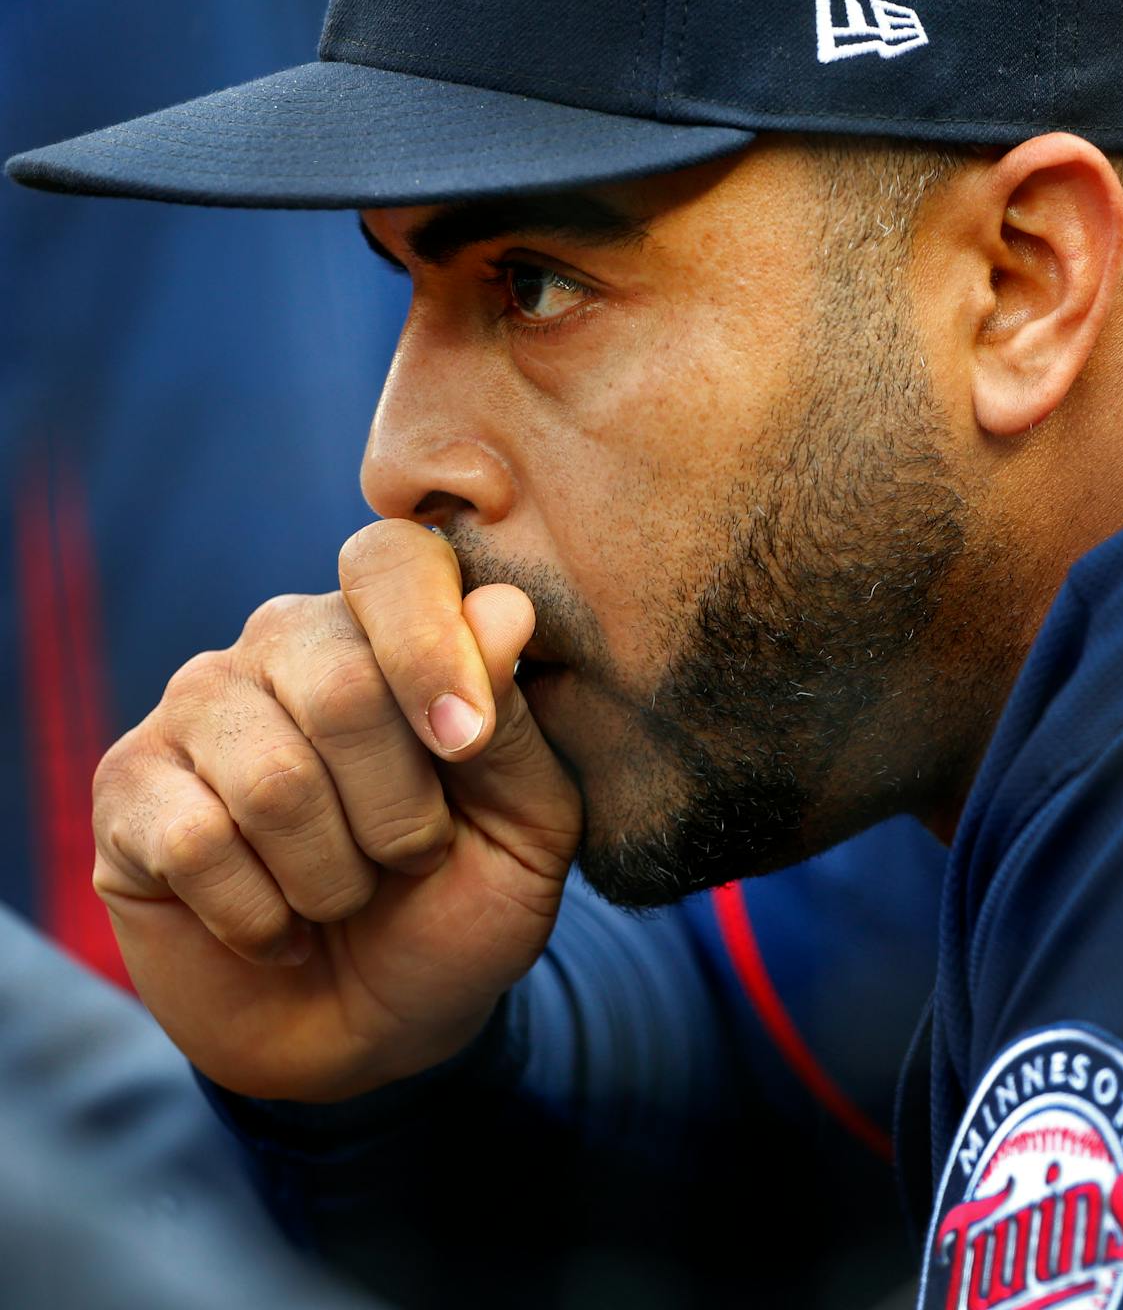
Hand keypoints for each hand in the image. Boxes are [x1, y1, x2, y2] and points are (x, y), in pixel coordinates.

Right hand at [90, 519, 581, 1101]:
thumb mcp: (529, 827)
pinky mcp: (128, 788)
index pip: (395, 560)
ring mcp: (198, 709)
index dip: (436, 650)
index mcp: (392, 626)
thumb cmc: (461, 905)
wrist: (376, 1026)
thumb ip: (516, 721)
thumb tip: (503, 608)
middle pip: (344, 682)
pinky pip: (195, 842)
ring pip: (275, 778)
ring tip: (343, 896)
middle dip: (403, 811)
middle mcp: (287, 642)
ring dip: (336, 877)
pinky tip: (278, 926)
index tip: (468, 747)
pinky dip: (262, 915)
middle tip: (410, 860)